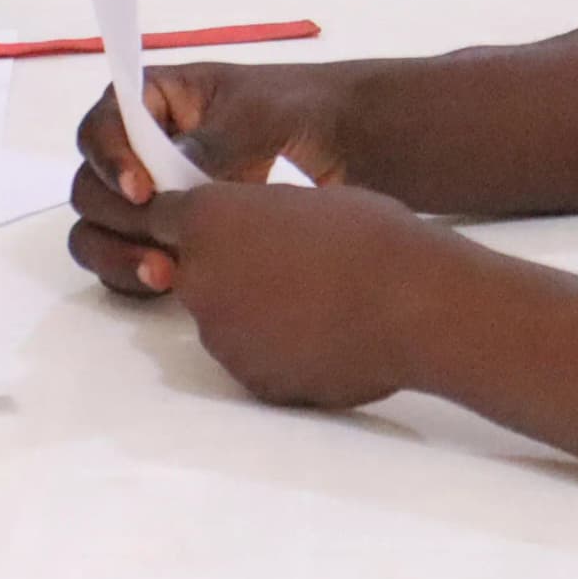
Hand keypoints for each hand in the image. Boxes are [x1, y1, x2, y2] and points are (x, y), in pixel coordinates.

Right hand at [68, 60, 365, 295]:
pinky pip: (124, 259)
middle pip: (90, 186)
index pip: (102, 126)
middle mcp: (139, 148)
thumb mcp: (258, 114)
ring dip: (118, 255)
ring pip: (98, 229)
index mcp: (152, 101)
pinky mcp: (163, 233)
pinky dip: (135, 276)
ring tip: (164, 276)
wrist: (342, 138)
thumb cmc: (296, 106)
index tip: (143, 191)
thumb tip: (173, 170)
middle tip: (157, 245)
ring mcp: (149, 195)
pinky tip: (172, 286)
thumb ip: (213, 141)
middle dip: (115, 220)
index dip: (110, 159)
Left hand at [145, 177, 453, 410]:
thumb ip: (256, 216)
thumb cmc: (369, 237)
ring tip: (314, 306)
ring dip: (251, 314)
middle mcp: (199, 279)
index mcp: (207, 220)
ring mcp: (221, 336)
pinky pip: (252, 360)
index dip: (197, 224)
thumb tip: (252, 231)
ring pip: (222, 321)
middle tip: (283, 269)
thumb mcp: (302, 198)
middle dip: (225, 271)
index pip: (164, 219)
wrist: (413, 304)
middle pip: (192, 275)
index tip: (223, 229)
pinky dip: (276, 352)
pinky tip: (322, 339)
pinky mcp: (251, 380)